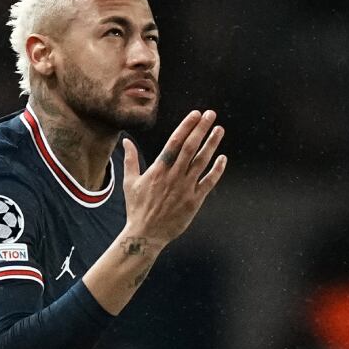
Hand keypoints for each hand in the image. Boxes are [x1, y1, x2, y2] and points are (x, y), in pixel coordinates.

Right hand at [121, 109, 226, 247]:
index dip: (186, 126)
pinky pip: (208, 182)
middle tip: (210, 114)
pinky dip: (217, 170)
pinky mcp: (194, 201)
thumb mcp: (129, 182)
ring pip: (201, 161)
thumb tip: (126, 141)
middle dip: (201, 129)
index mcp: (158, 169)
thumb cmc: (137, 208)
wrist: (146, 234)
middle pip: (190, 147)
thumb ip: (130, 160)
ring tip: (219, 130)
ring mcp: (185, 188)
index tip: (195, 114)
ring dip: (212, 144)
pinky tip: (222, 158)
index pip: (175, 142)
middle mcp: (173, 176)